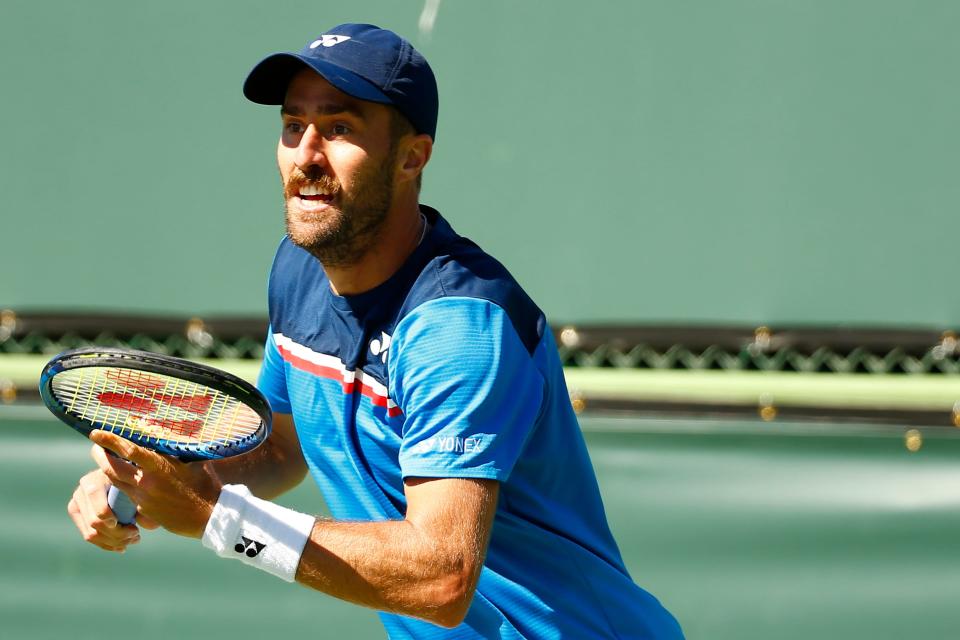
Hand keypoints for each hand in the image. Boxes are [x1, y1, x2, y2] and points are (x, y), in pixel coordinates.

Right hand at [67, 468, 155, 552]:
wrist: (123, 479)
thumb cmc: (136, 481)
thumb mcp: (141, 487)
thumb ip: (144, 501)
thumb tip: (144, 523)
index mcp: (97, 478)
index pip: (98, 503)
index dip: (111, 517)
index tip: (133, 527)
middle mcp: (82, 489)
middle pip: (95, 522)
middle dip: (118, 534)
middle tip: (137, 535)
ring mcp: (77, 502)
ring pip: (91, 534)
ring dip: (114, 541)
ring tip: (133, 539)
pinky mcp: (77, 514)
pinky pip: (89, 536)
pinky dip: (107, 544)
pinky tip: (123, 545)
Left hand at [88, 431, 223, 538]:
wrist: (210, 516)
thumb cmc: (206, 484)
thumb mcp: (194, 460)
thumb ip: (177, 449)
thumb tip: (165, 434)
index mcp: (160, 467)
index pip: (128, 450)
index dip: (109, 440)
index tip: (95, 433)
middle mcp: (147, 483)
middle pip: (111, 468)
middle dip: (100, 455)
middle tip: (95, 446)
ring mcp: (143, 499)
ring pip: (116, 483)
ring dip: (108, 471)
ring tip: (106, 461)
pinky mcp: (144, 512)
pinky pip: (129, 497)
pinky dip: (125, 487)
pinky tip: (128, 482)